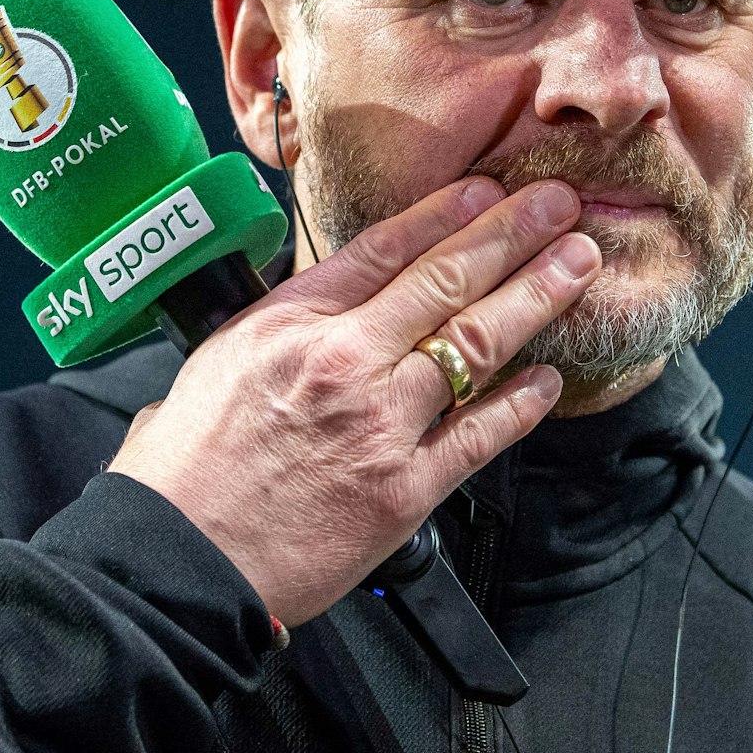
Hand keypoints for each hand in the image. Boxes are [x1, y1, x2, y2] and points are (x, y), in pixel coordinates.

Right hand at [108, 176, 600, 625]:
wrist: (174, 565)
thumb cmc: (180, 473)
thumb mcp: (214, 365)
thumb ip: (276, 330)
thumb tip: (319, 312)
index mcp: (286, 323)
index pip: (382, 248)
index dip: (446, 212)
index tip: (488, 188)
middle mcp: (341, 362)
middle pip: (445, 280)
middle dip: (513, 233)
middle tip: (560, 203)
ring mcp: (379, 425)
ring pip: (476, 343)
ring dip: (536, 296)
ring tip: (578, 263)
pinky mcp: (404, 490)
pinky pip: (479, 434)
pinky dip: (521, 403)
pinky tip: (550, 378)